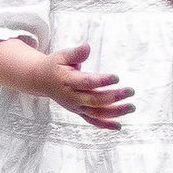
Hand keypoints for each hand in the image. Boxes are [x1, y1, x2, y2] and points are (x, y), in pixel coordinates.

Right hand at [0, 36, 131, 129]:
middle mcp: (72, 96)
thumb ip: (76, 53)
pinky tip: (119, 126)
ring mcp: (75, 106)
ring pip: (96, 112)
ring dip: (114, 112)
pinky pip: (92, 120)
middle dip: (114, 97)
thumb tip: (87, 47)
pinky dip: (105, 125)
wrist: (40, 80)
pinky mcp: (78, 111)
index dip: (102, 81)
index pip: (87, 83)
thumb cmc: (55, 65)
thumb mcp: (62, 55)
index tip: (117, 77)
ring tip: (131, 107)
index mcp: (67, 80)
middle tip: (130, 91)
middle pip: (95, 100)